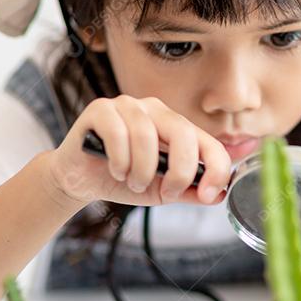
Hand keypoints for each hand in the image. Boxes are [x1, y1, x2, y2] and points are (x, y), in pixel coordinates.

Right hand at [47, 95, 231, 207]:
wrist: (81, 180)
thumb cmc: (124, 179)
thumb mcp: (162, 191)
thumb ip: (190, 190)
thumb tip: (219, 194)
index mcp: (177, 127)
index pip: (210, 142)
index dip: (216, 169)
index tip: (208, 194)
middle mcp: (156, 110)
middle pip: (183, 132)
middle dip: (179, 170)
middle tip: (166, 192)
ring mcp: (128, 105)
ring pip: (146, 136)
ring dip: (142, 170)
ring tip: (133, 182)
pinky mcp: (100, 108)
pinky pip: (117, 132)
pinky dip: (119, 160)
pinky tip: (115, 170)